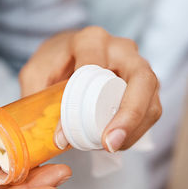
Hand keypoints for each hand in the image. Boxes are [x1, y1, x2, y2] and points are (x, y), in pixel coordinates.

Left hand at [19, 26, 161, 151]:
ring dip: (134, 129)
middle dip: (129, 115)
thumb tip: (53, 136)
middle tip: (110, 143)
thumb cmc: (53, 63)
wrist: (67, 54)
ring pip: (151, 98)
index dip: (82, 100)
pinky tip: (115, 143)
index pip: (95, 66)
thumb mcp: (35, 74)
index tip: (67, 131)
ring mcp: (138, 66)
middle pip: (141, 80)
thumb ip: (37, 98)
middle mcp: (121, 49)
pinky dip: (135, 131)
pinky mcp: (145, 86)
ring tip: (110, 147)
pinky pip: (151, 110)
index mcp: (91, 40)